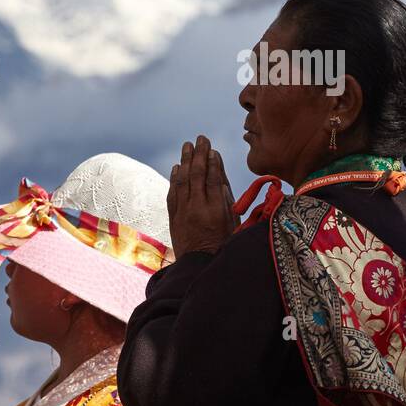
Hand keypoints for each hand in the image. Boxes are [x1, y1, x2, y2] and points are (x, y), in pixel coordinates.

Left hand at [168, 134, 237, 255]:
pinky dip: (174, 179)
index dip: (212, 162)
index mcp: (215, 210)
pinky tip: (176, 168)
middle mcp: (197, 208)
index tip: (212, 149)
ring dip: (184, 161)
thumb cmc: (222, 246)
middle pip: (196, 175)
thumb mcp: (232, 225)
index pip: (212, 179)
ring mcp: (183, 212)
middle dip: (198, 154)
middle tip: (200, 138)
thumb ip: (226, 202)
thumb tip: (219, 180)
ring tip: (187, 146)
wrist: (198, 266)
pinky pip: (172, 194)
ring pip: (182, 181)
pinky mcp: (174, 217)